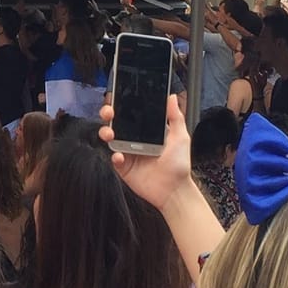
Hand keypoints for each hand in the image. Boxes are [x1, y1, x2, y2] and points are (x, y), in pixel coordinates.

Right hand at [99, 91, 193, 209]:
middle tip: (109, 112)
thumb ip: (175, 117)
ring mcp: (128, 153)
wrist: (174, 190)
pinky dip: (115, 156)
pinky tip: (121, 156)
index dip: (123, 105)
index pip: (132, 114)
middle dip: (109, 115)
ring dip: (106, 133)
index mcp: (148, 130)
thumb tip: (172, 97)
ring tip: (109, 133)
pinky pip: (114, 159)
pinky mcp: (124, 167)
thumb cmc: (179, 165)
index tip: (118, 97)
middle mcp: (135, 139)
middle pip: (117, 123)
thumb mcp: (181, 137)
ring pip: (111, 139)